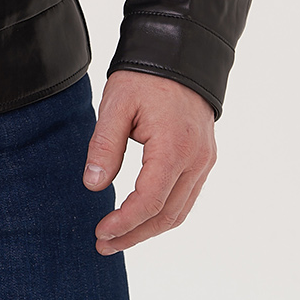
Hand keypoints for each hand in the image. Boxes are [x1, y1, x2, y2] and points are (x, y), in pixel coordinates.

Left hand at [83, 69, 216, 253]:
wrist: (179, 54)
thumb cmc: (144, 77)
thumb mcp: (116, 104)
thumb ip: (105, 145)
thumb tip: (94, 186)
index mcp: (174, 147)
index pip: (150, 200)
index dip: (125, 222)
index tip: (101, 232)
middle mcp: (196, 160)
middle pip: (168, 214)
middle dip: (135, 235)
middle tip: (104, 244)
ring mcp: (204, 161)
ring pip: (180, 211)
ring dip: (149, 229)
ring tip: (118, 238)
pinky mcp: (204, 159)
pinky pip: (187, 197)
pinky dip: (164, 213)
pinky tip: (141, 217)